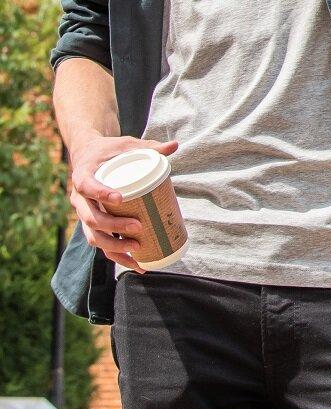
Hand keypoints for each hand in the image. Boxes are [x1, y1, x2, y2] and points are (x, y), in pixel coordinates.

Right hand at [67, 135, 177, 273]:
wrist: (89, 156)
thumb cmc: (109, 151)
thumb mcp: (125, 144)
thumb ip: (148, 146)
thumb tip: (175, 145)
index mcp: (83, 177)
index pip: (88, 187)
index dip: (101, 194)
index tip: (120, 198)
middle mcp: (79, 199)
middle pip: (91, 218)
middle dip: (113, 226)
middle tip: (138, 227)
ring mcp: (84, 214)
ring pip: (93, 236)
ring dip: (114, 246)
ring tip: (138, 249)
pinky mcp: (93, 225)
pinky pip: (101, 243)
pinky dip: (116, 255)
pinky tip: (136, 264)